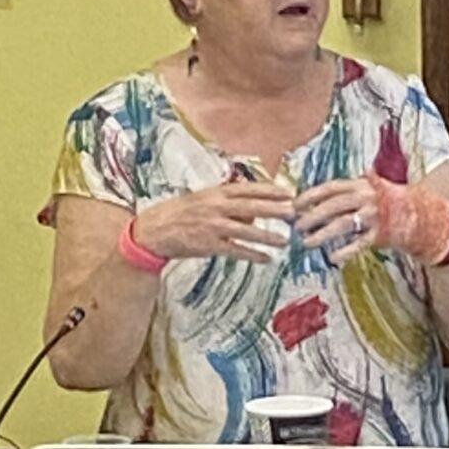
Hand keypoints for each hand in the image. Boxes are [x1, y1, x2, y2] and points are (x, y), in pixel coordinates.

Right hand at [130, 179, 294, 265]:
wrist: (154, 230)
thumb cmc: (182, 212)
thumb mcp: (205, 199)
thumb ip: (229, 201)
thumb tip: (255, 211)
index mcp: (216, 193)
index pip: (249, 189)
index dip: (270, 190)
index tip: (289, 192)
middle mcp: (216, 207)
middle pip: (252, 207)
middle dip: (275, 209)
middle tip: (294, 213)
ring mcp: (213, 227)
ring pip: (247, 231)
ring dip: (267, 236)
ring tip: (285, 241)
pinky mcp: (209, 245)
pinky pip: (236, 250)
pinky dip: (252, 255)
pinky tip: (266, 259)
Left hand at [295, 173, 448, 267]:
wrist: (423, 215)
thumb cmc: (391, 203)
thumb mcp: (372, 189)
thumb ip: (350, 191)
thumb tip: (319, 198)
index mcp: (361, 184)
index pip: (330, 188)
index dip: (311, 196)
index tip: (294, 205)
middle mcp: (367, 197)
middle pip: (333, 206)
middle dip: (312, 216)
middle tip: (297, 227)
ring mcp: (375, 216)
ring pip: (342, 224)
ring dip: (322, 234)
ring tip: (307, 243)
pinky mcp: (382, 234)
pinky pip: (359, 244)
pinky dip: (345, 251)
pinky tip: (333, 257)